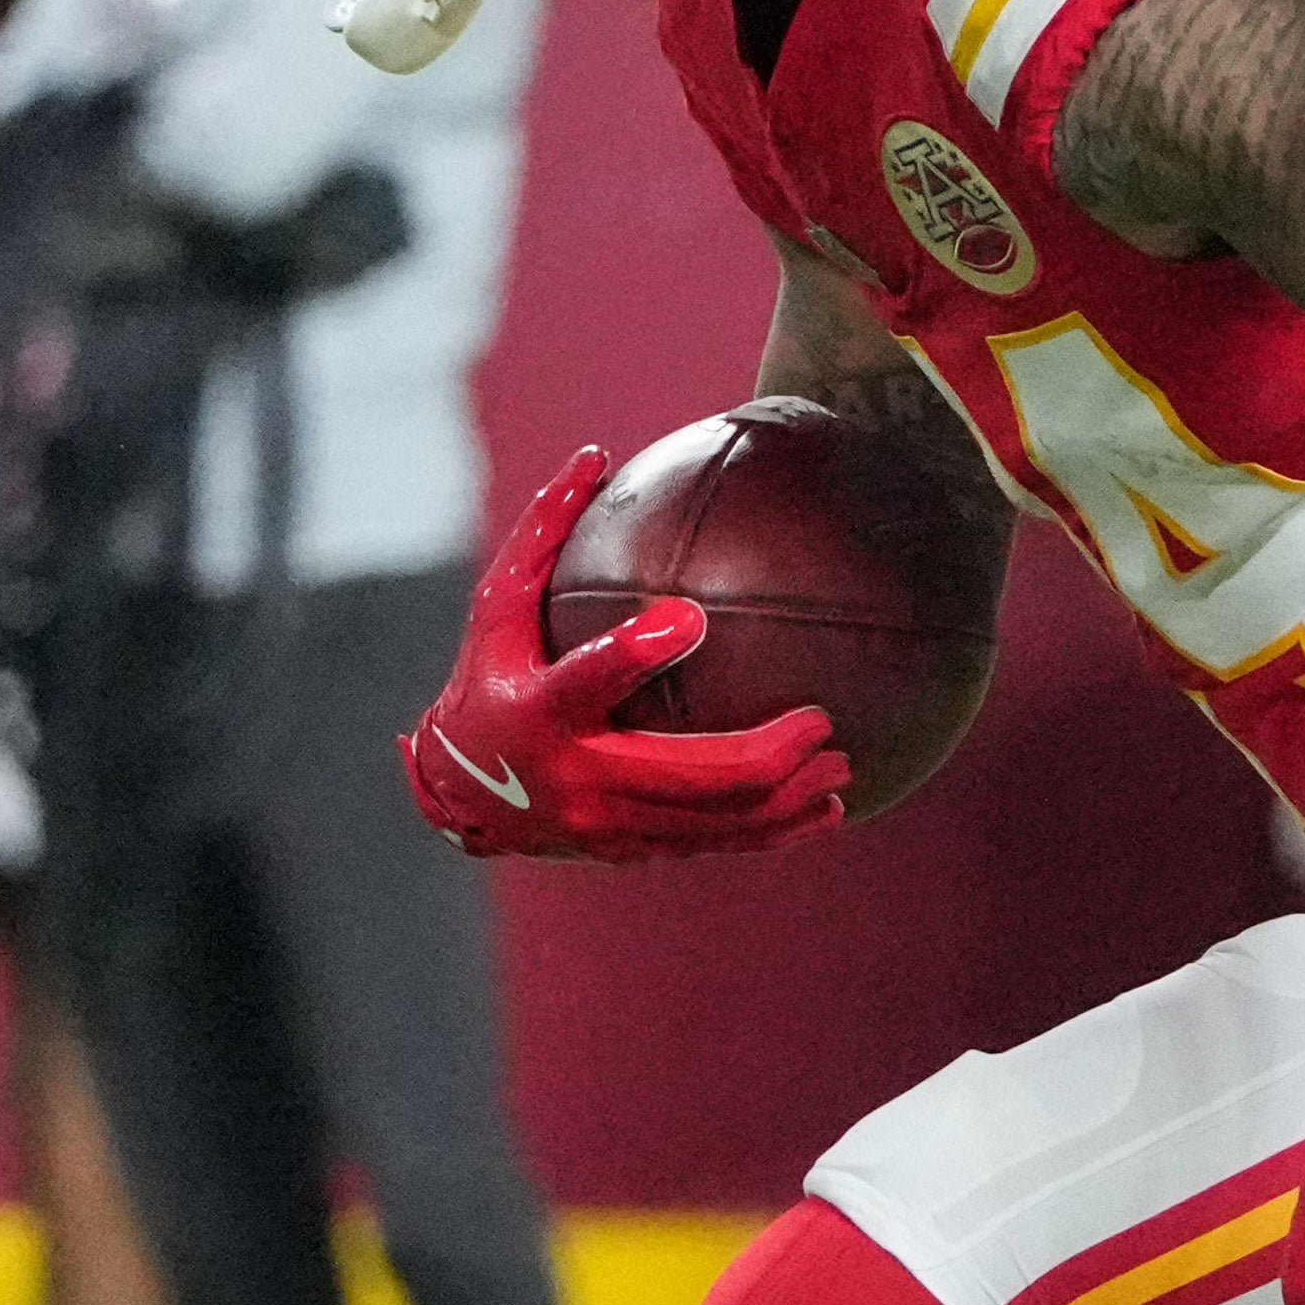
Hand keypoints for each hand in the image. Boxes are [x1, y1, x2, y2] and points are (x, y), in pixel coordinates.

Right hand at [397, 447, 851, 859]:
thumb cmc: (489, 676)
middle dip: (765, 754)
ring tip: (842, 768)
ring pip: (715, 823)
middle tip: (823, 722)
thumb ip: (543, 532)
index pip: (590, 681)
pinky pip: (716, 845)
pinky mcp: (633, 850)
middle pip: (687, 776)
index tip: (692, 617)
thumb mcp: (496, 605)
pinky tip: (825, 813)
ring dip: (787, 799)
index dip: (636, 652)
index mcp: (540, 710)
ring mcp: (609, 825)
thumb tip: (597, 454)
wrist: (461, 792)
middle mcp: (578, 777)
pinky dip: (775, 832)